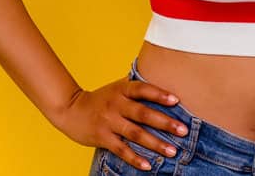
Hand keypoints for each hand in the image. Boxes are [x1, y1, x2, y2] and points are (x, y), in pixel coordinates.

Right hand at [57, 76, 188, 170]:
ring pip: (135, 134)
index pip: (143, 90)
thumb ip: (136, 89)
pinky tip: (148, 165)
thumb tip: (164, 87)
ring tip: (172, 151)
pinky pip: (121, 150)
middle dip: (165, 122)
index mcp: (121, 90)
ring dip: (155, 143)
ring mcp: (109, 121)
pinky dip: (135, 158)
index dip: (159, 94)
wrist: (71, 109)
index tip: (176, 100)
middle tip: (183, 130)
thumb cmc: (101, 98)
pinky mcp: (102, 137)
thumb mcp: (117, 88)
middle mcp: (116, 104)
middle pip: (143, 113)